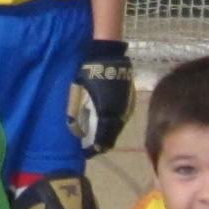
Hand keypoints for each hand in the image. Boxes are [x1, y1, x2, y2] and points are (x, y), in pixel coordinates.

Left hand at [69, 37, 131, 152]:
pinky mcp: (130, 100)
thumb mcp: (80, 95)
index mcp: (107, 113)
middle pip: (112, 134)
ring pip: (118, 126)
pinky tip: (108, 123)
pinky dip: (114, 123)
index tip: (88, 151)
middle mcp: (120, 113)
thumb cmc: (90, 74)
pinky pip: (122, 117)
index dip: (95, 146)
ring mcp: (127, 107)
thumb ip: (78, 114)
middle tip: (94, 146)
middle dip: (103, 141)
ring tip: (100, 137)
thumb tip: (78, 132)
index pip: (102, 136)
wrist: (109, 57)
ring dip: (109, 132)